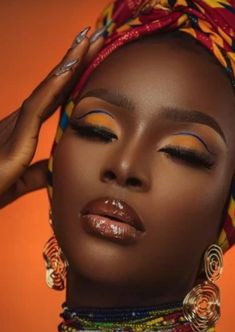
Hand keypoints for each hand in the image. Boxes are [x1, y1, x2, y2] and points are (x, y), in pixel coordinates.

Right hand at [0, 27, 103, 207]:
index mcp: (22, 130)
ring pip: (47, 88)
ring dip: (69, 62)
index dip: (72, 78)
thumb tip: (55, 168)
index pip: (53, 99)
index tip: (92, 59)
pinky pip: (38, 106)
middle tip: (97, 35)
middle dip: (74, 60)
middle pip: (52, 86)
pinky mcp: (14, 138)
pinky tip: (71, 68)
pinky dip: (55, 86)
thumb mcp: (22, 180)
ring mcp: (15, 126)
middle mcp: (19, 121)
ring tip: (89, 38)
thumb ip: (40, 173)